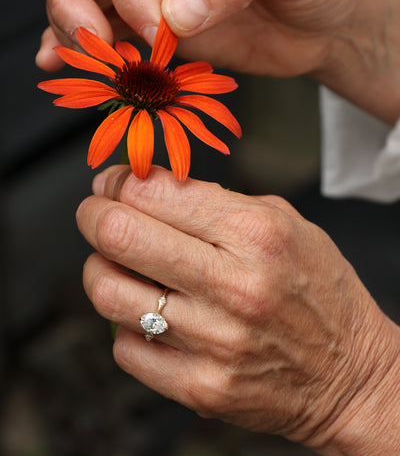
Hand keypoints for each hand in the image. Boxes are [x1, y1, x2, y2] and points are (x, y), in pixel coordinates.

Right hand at [37, 0, 399, 121]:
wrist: (330, 21)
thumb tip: (177, 16)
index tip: (152, 25)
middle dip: (74, 5)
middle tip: (96, 47)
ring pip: (89, 3)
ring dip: (76, 36)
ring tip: (87, 68)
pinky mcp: (161, 32)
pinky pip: (112, 35)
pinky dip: (85, 52)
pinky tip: (64, 62)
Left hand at [76, 166, 399, 453]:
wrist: (348, 372)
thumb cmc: (316, 289)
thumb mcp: (283, 222)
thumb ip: (213, 200)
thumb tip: (142, 188)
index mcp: (255, 234)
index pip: (153, 192)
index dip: (118, 181)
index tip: (112, 183)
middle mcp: (232, 286)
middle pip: (118, 236)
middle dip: (93, 214)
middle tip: (96, 212)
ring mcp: (213, 342)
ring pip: (107, 292)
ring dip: (101, 268)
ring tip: (118, 263)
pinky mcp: (200, 387)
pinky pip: (125, 346)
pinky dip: (126, 323)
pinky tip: (149, 314)